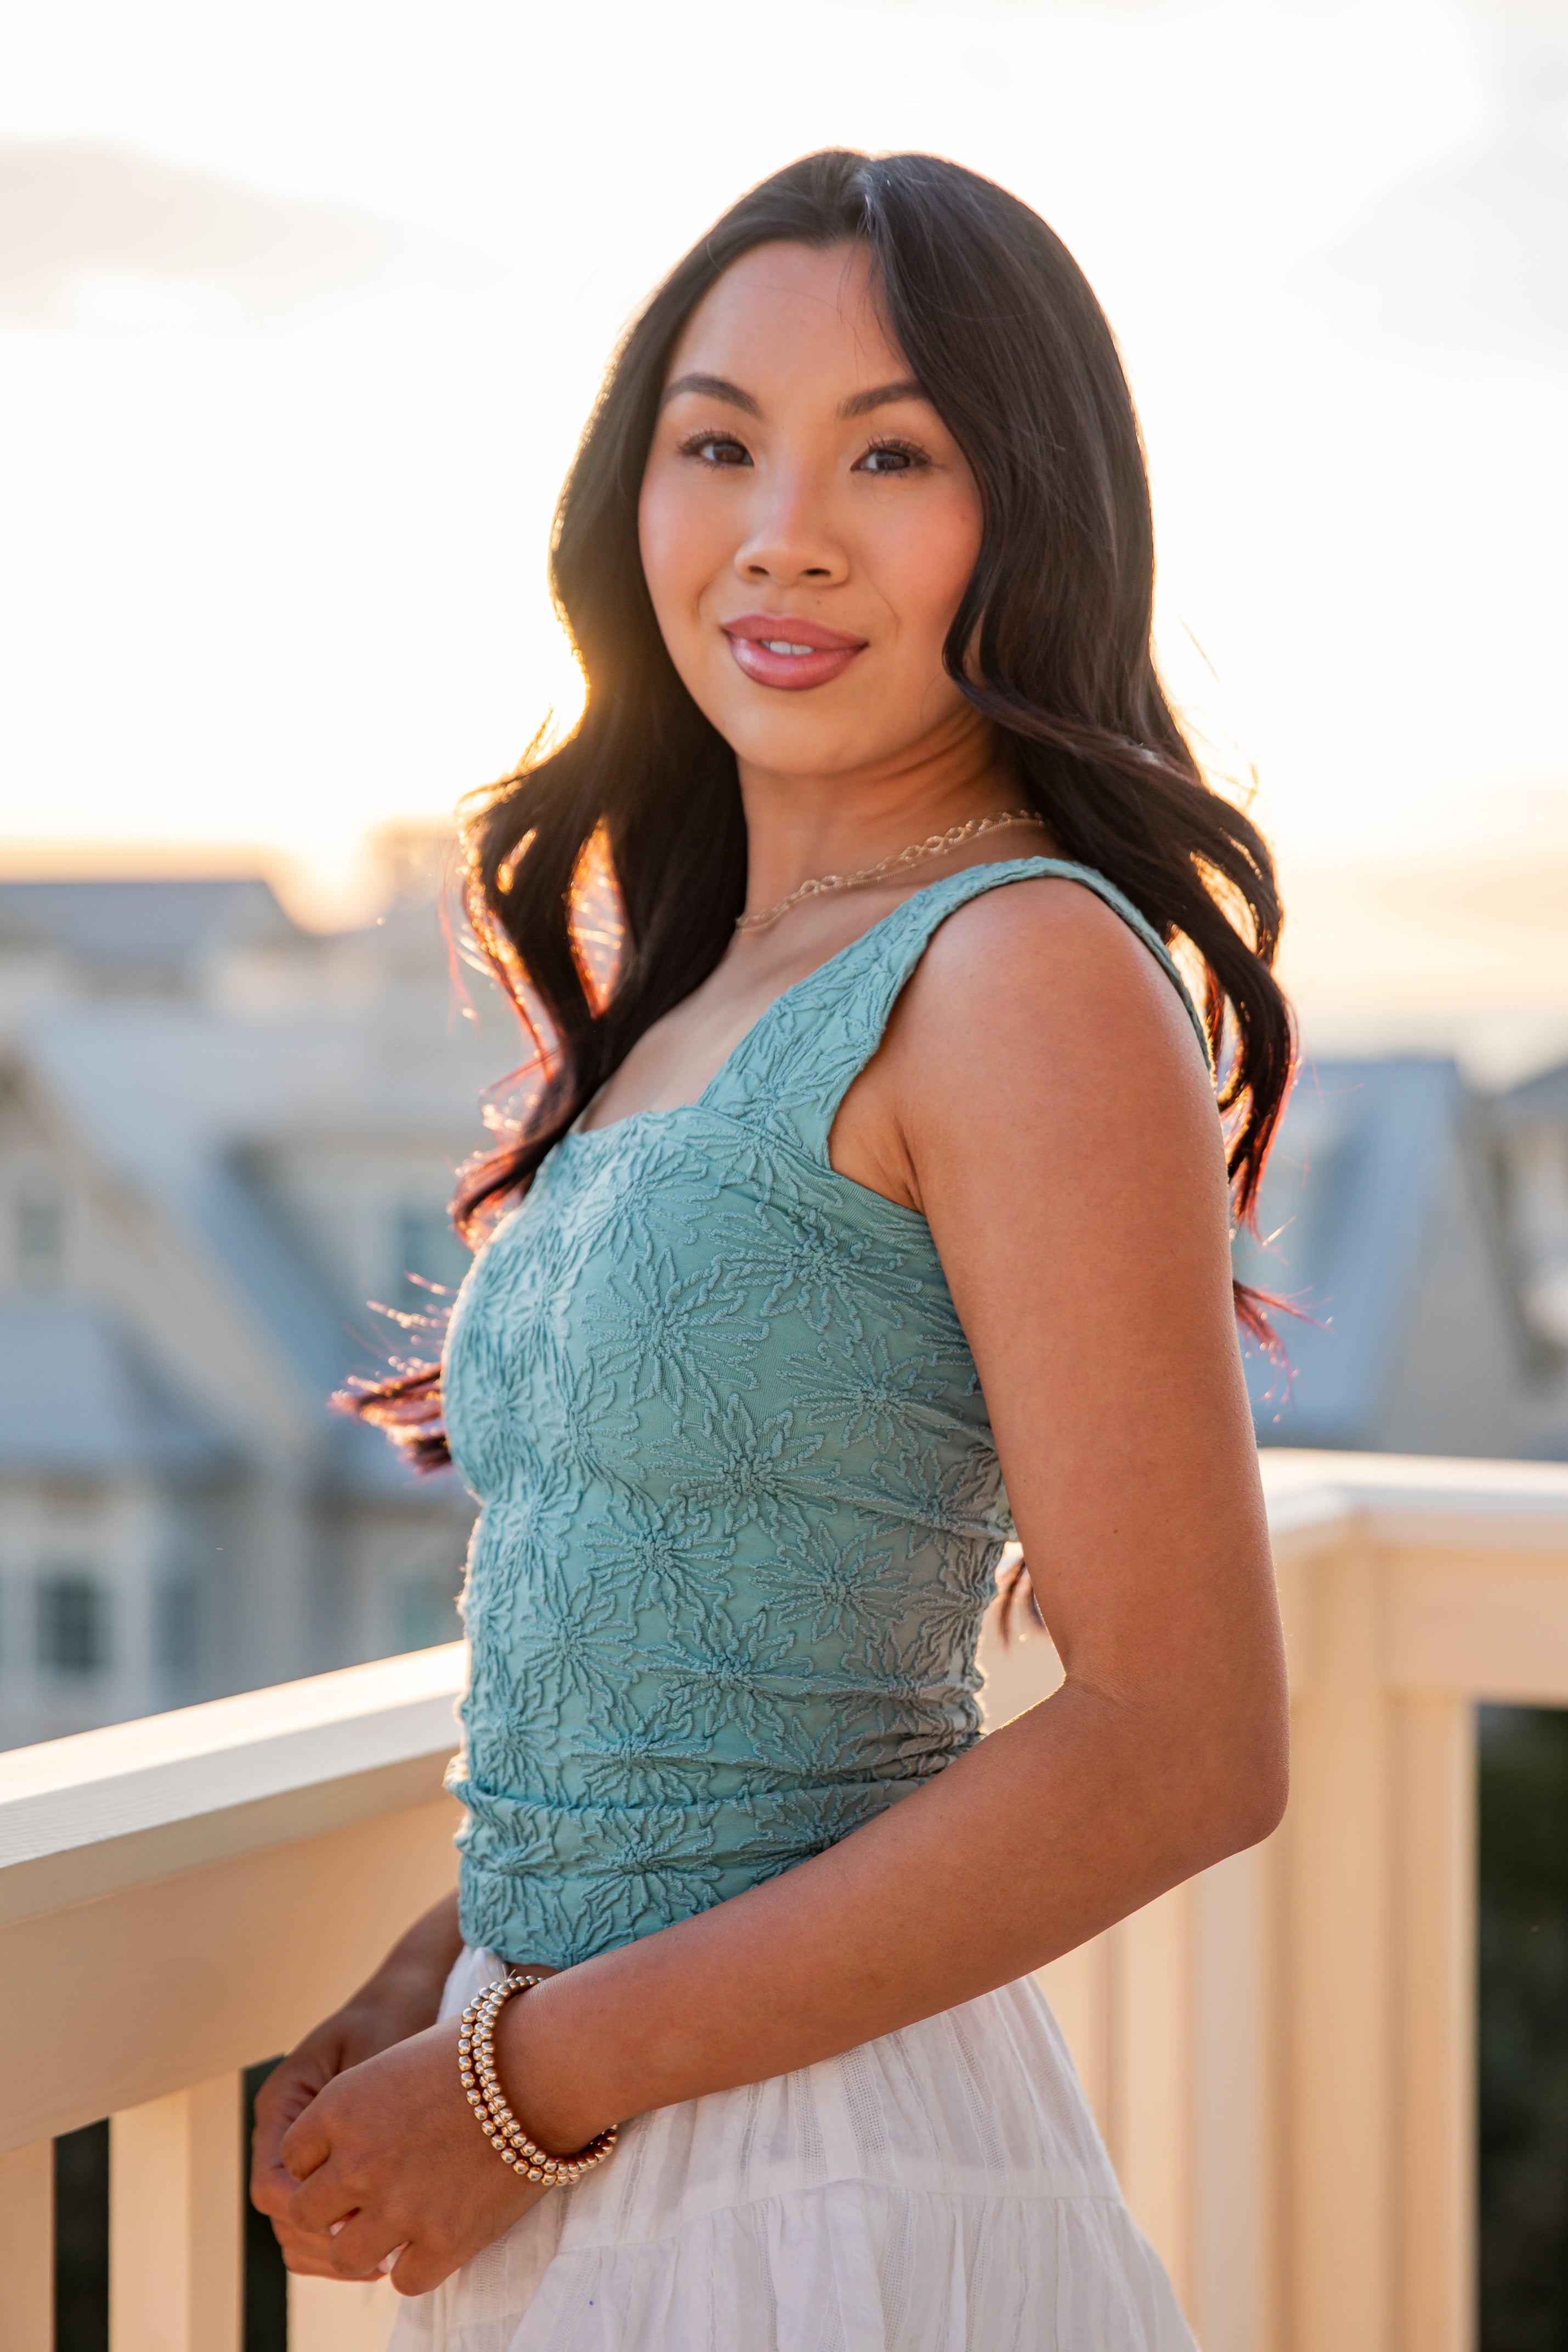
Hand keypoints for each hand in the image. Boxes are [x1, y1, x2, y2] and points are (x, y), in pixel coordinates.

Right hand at [251, 1907, 460, 2279]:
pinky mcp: (329, 2157)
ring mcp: (303, 2146)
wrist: (412, 1992)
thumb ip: (359, 2122)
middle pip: (281, 2214)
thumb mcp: (377, 2062)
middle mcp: (284, 2128)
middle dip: (322, 2242)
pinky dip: (344, 2236)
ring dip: (333, 2248)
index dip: (306, 2214)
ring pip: (296, 2223)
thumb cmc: (397, 2018)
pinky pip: (321, 2211)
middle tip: (378, 2258)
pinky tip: (388, 2244)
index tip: (357, 2225)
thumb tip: (349, 2197)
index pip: (271, 2183)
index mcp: (285, 2102)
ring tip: (386, 2259)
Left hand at [279, 2016, 551, 2294]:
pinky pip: (403, 2280)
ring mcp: (398, 2206)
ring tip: (396, 2228)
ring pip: (345, 2256)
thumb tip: (351, 2150)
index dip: (321, 2162)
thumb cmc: (481, 2051)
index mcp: (340, 2106)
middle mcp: (357, 2160)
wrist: (546, 2065)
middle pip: (306, 2212)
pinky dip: (417, 2265)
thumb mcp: (400, 2062)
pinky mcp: (443, 2240)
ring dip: (366, 2245)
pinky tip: (437, 2239)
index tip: (349, 2161)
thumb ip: (363, 2110)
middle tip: (369, 2199)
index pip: (291, 2158)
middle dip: (333, 2209)